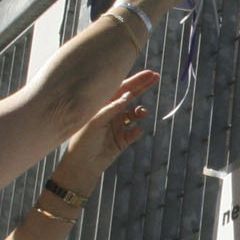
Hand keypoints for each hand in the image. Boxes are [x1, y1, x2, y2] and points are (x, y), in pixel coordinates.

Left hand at [52, 68, 160, 191]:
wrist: (83, 165)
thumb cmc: (83, 140)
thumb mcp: (96, 121)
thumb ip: (112, 108)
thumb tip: (128, 95)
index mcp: (102, 105)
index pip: (120, 88)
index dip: (135, 80)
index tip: (149, 74)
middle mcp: (111, 113)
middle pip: (130, 96)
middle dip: (143, 87)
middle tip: (156, 77)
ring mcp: (117, 126)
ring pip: (135, 114)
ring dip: (140, 111)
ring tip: (142, 113)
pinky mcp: (122, 140)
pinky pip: (135, 132)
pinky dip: (137, 131)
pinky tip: (135, 132)